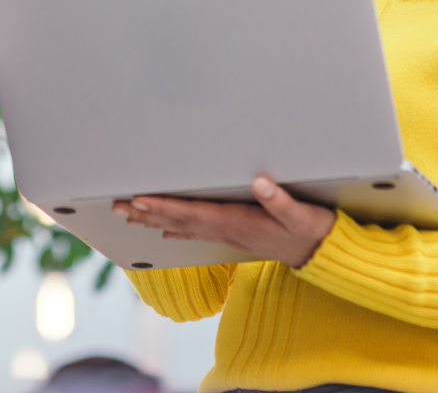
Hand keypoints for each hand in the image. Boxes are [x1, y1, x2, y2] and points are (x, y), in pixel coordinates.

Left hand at [113, 176, 336, 267]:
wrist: (321, 253)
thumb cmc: (311, 230)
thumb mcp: (300, 214)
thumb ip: (280, 200)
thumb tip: (261, 183)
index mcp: (236, 221)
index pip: (190, 213)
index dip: (163, 207)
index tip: (138, 201)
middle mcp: (226, 230)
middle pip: (177, 221)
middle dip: (146, 213)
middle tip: (117, 207)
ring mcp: (228, 234)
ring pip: (182, 227)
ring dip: (154, 221)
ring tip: (129, 215)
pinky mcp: (234, 234)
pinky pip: (195, 232)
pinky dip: (176, 229)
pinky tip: (164, 231)